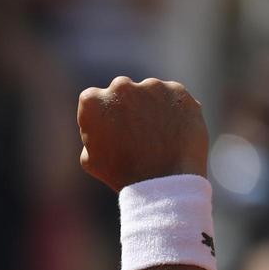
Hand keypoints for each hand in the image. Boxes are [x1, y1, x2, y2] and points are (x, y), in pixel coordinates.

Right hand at [77, 76, 208, 190]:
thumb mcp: (90, 159)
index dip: (103, 117)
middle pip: (122, 91)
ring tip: (158, 138)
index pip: (94, 100)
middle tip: (136, 135)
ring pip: (149, 93)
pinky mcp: (178, 91)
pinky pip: (173, 98)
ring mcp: (151, 86)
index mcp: (92, 101)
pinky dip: (174, 111)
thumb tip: (101, 123)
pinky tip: (173, 134)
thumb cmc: (122, 175)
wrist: (163, 183)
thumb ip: (91, 132)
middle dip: (127, 107)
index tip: (112, 133)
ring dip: (152, 108)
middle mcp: (121, 86)